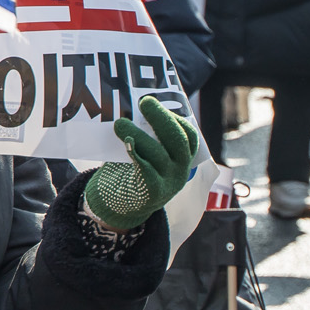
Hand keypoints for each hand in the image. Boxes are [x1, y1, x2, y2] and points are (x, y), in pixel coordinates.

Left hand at [83, 96, 198, 231]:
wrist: (122, 207)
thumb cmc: (132, 174)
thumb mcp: (147, 156)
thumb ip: (145, 138)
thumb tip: (128, 110)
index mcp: (182, 160)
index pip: (190, 137)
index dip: (178, 119)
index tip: (161, 103)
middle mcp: (180, 170)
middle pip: (179, 141)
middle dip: (162, 118)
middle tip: (144, 101)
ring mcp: (169, 182)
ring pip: (160, 154)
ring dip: (140, 135)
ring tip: (120, 123)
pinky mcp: (153, 192)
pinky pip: (147, 171)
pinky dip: (137, 155)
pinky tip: (128, 144)